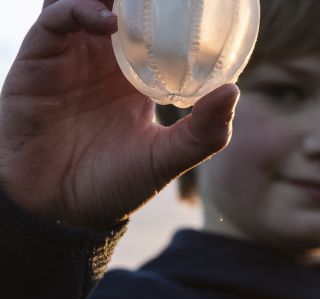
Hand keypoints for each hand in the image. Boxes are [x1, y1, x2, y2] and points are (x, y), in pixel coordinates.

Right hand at [0, 0, 238, 229]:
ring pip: (86, 2)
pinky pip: (56, 19)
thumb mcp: (167, 158)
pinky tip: (109, 23)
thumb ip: (204, 132)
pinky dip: (80, 11)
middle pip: (120, 6)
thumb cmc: (115, 185)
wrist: (62, 210)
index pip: (155, 28)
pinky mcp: (38, 60)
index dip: (171, 11)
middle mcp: (104, 61)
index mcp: (137, 78)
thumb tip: (234, 91)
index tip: (197, 3)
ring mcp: (71, 57)